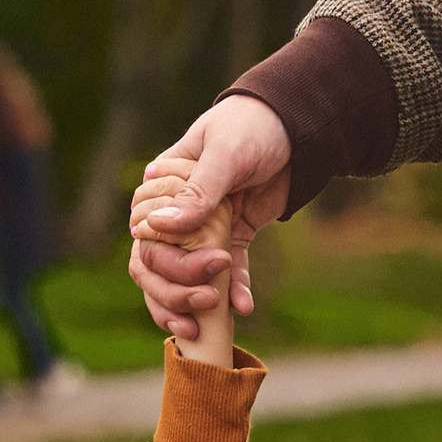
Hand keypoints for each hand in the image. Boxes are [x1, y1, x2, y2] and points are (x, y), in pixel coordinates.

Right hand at [126, 100, 292, 348]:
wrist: (298, 127)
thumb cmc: (253, 126)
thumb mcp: (225, 154)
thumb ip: (197, 192)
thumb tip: (157, 226)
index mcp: (163, 183)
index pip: (143, 230)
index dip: (154, 256)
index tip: (176, 268)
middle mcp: (179, 208)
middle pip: (160, 259)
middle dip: (175, 287)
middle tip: (201, 301)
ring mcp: (206, 226)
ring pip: (190, 272)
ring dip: (198, 296)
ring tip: (213, 316)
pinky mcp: (233, 236)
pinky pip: (229, 270)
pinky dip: (235, 289)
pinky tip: (243, 308)